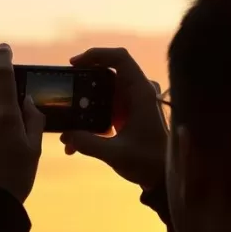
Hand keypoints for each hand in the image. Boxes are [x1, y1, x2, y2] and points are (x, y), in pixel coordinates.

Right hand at [60, 47, 167, 190]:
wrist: (165, 177)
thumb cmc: (149, 163)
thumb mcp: (115, 154)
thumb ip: (87, 143)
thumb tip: (65, 136)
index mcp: (142, 93)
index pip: (120, 58)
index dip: (96, 54)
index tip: (74, 63)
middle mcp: (140, 93)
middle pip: (108, 73)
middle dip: (84, 82)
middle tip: (66, 91)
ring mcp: (135, 103)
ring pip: (105, 92)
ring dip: (86, 106)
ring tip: (69, 124)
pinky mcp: (130, 115)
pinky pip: (107, 107)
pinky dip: (92, 118)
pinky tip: (77, 140)